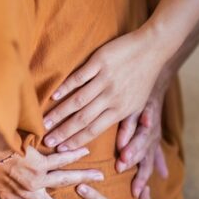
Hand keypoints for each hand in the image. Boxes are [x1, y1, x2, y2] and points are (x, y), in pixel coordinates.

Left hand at [0, 145, 100, 198]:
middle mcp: (26, 194)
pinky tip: (84, 152)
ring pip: (63, 180)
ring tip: (99, 177)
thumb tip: (14, 194)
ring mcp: (33, 179)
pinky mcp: (37, 163)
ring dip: (83, 178)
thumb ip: (5, 191)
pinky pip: (59, 160)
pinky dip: (72, 156)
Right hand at [42, 27, 168, 151]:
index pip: (94, 130)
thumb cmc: (144, 79)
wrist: (152, 48)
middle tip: (47, 140)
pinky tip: (53, 95)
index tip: (61, 149)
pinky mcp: (100, 62)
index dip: (77, 141)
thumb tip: (122, 149)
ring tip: (45, 122)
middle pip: (83, 119)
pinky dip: (66, 86)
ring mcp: (105, 79)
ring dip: (60, 113)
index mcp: (120, 110)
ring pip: (79, 100)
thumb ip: (129, 126)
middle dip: (64, 132)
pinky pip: (80, 77)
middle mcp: (111, 97)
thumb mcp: (140, 105)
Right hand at [116, 88, 169, 198]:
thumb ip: (156, 157)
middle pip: (143, 151)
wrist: (157, 79)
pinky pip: (136, 113)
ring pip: (140, 135)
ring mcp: (146, 119)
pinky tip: (132, 127)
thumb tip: (163, 176)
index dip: (141, 178)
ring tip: (123, 154)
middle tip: (121, 170)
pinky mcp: (139, 103)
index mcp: (152, 143)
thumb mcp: (154, 136)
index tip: (134, 194)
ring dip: (133, 145)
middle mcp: (150, 133)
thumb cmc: (151, 112)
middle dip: (133, 162)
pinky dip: (135, 120)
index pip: (146, 164)